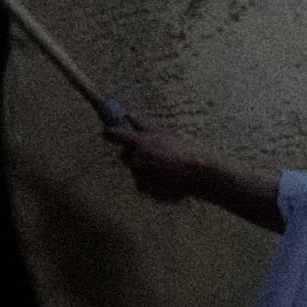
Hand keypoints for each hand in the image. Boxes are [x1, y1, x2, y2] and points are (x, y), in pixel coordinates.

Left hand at [103, 112, 272, 220]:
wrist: (199, 174)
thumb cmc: (186, 150)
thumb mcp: (166, 132)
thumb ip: (144, 124)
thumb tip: (128, 115)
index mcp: (140, 143)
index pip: (115, 135)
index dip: (110, 133)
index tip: (107, 132)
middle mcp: (136, 160)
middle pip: (126, 157)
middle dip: (134, 154)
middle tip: (151, 152)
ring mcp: (141, 177)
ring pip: (137, 172)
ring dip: (147, 169)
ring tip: (167, 167)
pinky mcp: (147, 191)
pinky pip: (145, 185)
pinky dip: (153, 182)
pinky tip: (168, 178)